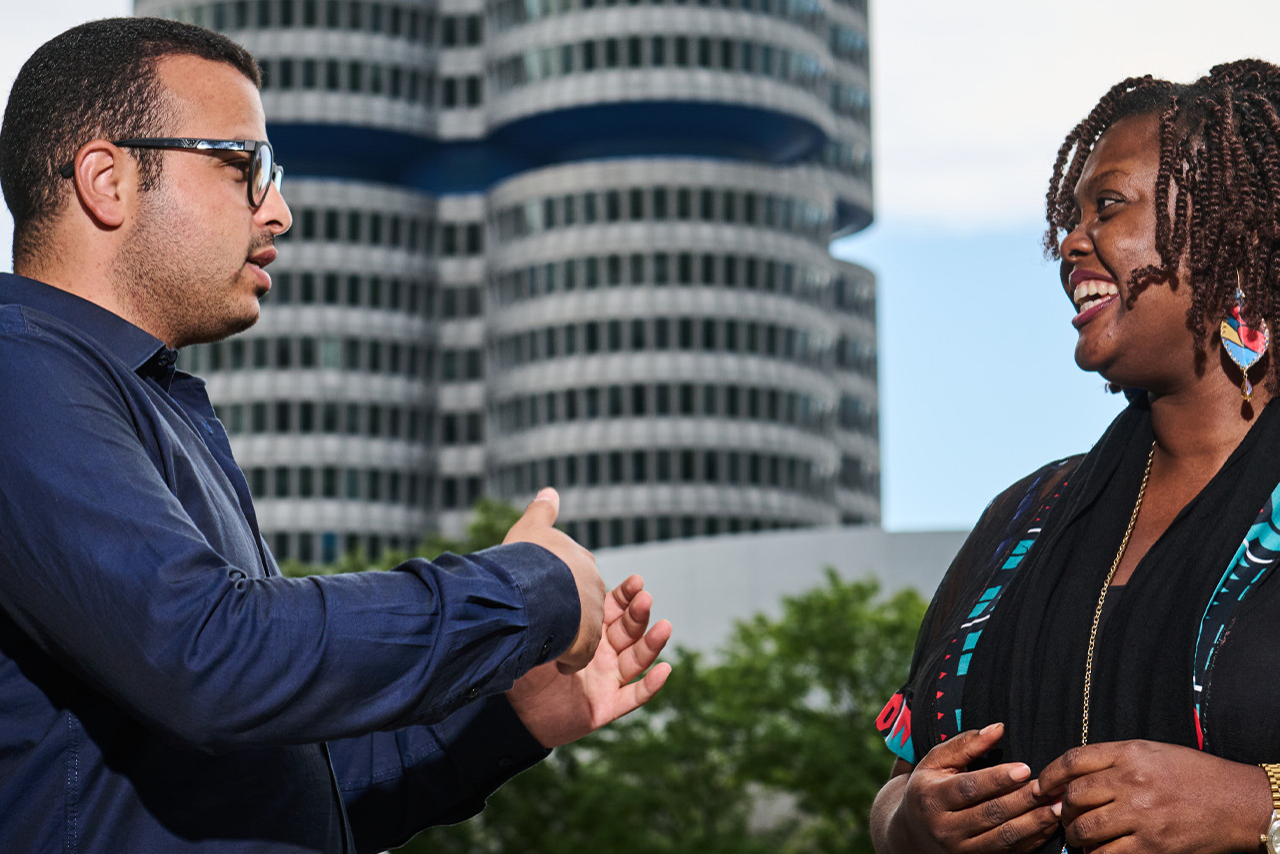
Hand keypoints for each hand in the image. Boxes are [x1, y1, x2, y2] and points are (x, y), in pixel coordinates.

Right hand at [503, 487, 604, 673]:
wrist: (532, 587)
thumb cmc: (529, 557)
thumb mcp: (531, 527)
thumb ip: (542, 511)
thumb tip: (550, 490)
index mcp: (582, 562)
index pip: (575, 575)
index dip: (558, 584)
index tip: (540, 590)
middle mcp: (593, 588)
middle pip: (580, 604)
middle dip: (564, 612)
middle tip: (539, 616)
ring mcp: (593, 616)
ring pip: (579, 630)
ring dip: (564, 636)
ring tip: (542, 637)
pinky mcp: (587, 643)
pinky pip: (577, 656)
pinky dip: (565, 658)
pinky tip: (547, 658)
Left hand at [505, 574, 671, 747]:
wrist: (512, 714)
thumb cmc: (521, 669)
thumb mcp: (535, 638)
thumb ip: (549, 615)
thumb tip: (551, 581)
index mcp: (588, 633)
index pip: (613, 609)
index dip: (627, 595)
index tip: (636, 581)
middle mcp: (603, 653)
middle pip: (628, 630)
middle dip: (638, 613)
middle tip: (644, 598)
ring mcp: (607, 680)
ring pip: (636, 659)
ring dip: (652, 643)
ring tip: (665, 627)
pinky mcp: (606, 707)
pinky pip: (633, 696)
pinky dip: (651, 685)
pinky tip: (665, 670)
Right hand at [892, 723, 1058, 852]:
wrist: (913, 833)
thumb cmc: (928, 788)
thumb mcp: (936, 761)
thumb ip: (966, 745)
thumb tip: (998, 728)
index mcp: (932, 798)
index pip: (969, 788)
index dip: (998, 779)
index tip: (1025, 769)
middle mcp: (945, 828)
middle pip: (991, 814)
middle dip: (1024, 800)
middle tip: (1050, 787)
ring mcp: (961, 850)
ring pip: (1004, 837)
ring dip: (1035, 823)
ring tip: (1058, 807)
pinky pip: (1010, 852)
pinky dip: (1033, 840)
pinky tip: (1049, 825)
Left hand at [1037, 740, 1269, 853]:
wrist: (1238, 803)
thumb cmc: (1195, 775)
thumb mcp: (1151, 752)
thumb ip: (1112, 761)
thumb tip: (1073, 778)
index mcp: (1129, 754)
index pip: (1073, 760)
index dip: (1049, 775)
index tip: (1042, 787)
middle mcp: (1131, 782)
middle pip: (1074, 796)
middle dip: (1063, 810)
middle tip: (1066, 816)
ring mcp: (1141, 815)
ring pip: (1085, 828)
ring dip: (1076, 836)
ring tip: (1080, 837)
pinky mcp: (1153, 846)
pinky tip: (1100, 852)